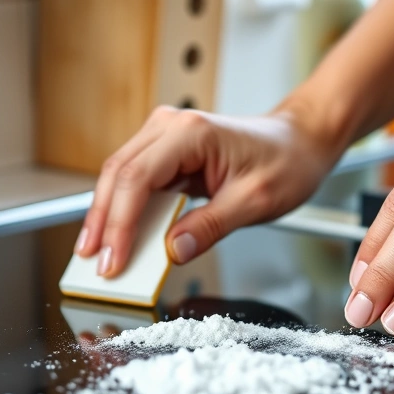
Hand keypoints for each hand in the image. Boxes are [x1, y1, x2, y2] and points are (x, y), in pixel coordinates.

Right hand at [76, 106, 336, 276]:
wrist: (301, 142)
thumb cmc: (286, 162)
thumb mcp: (256, 202)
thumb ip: (211, 227)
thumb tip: (173, 251)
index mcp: (191, 133)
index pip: (138, 179)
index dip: (120, 225)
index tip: (112, 261)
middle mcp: (170, 127)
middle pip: (118, 176)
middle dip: (102, 224)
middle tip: (93, 266)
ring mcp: (165, 137)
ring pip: (120, 178)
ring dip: (108, 218)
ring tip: (95, 257)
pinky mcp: (168, 153)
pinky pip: (137, 183)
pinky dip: (125, 212)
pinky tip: (118, 239)